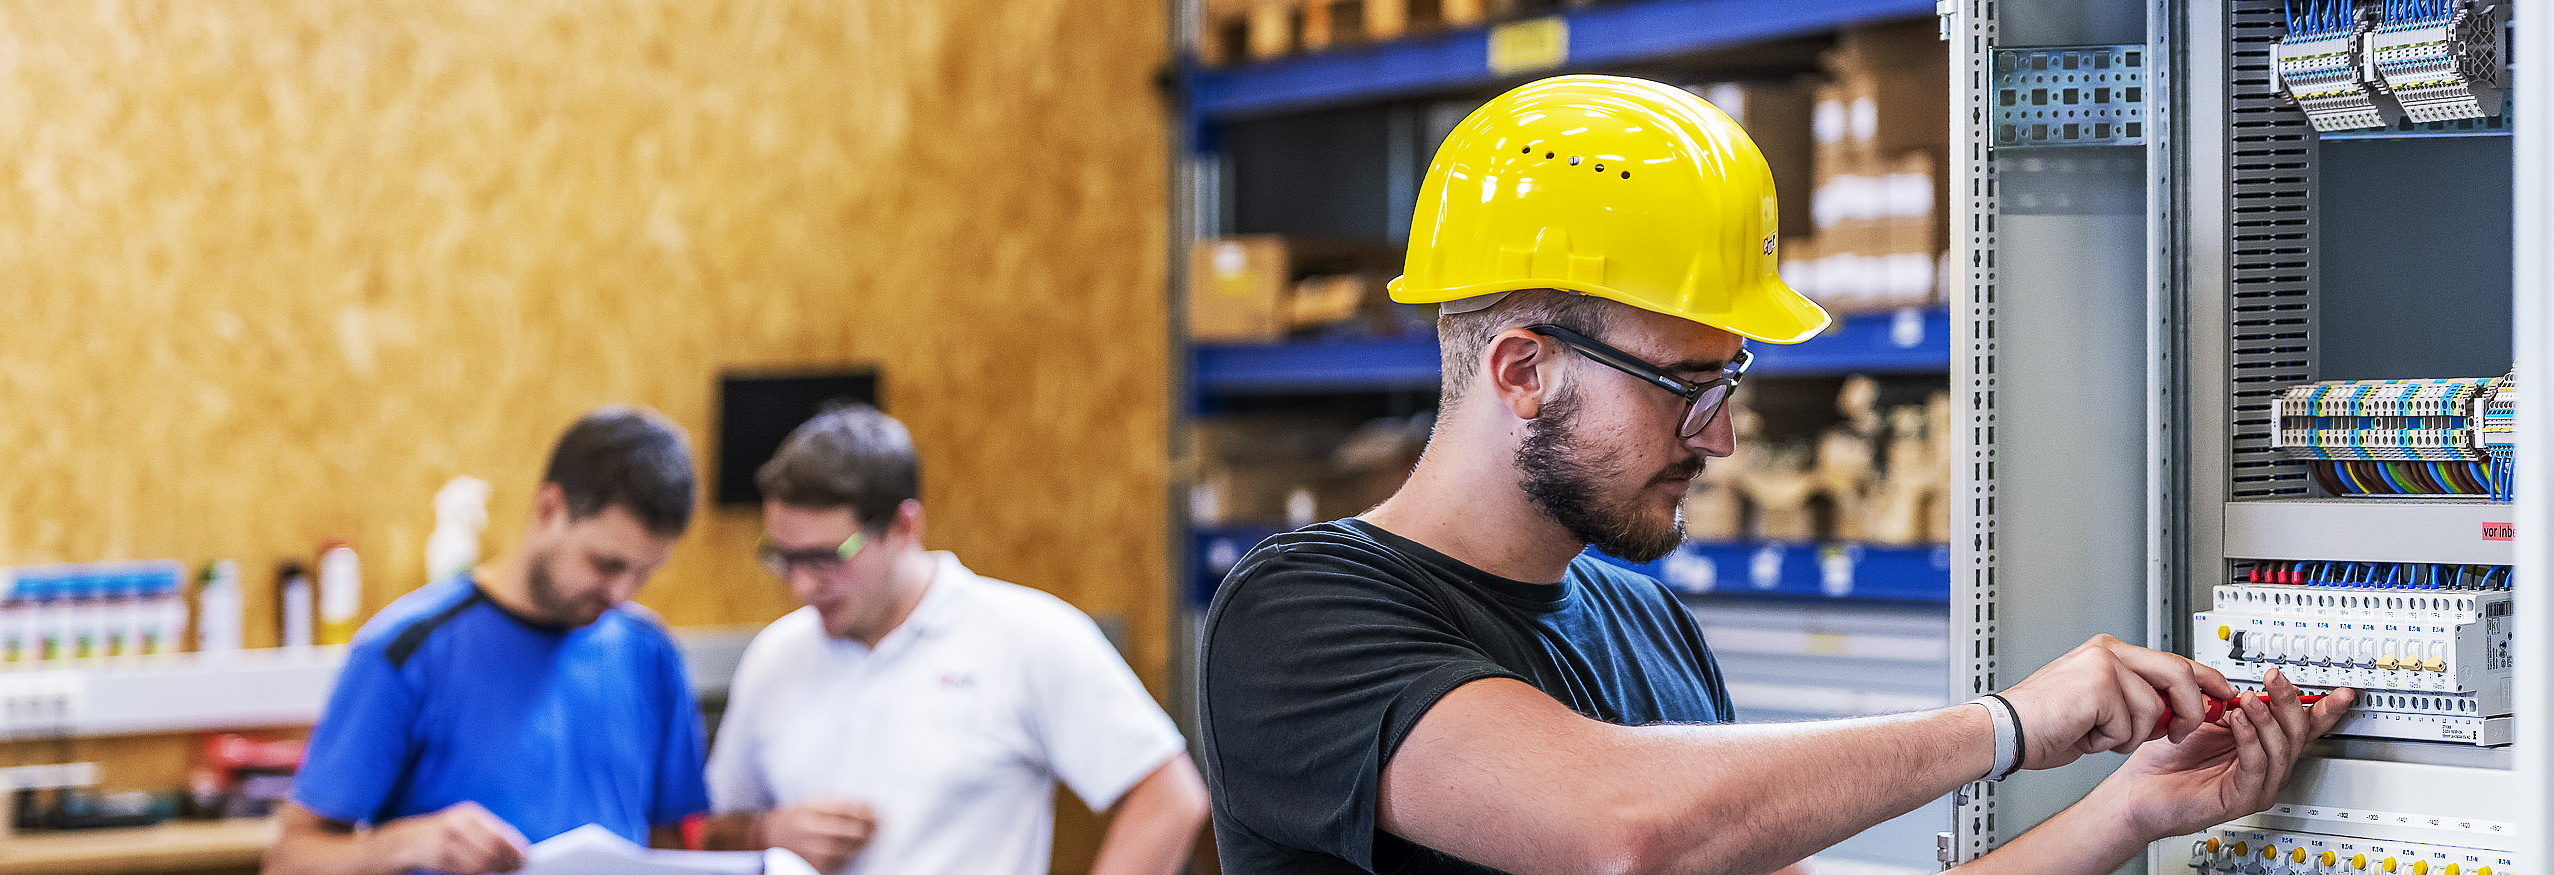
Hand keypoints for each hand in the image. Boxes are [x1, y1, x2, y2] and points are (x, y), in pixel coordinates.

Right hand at [374, 801, 529, 873]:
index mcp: (469, 814)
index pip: (500, 832)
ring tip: (507, 870)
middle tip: (518, 866)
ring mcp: (448, 841)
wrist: (408, 841)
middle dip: (509, 859)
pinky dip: (482, 872)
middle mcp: (459, 825)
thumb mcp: (466, 823)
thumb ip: (489, 832)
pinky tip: (489, 871)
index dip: (515, 846)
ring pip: (482, 861)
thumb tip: (516, 847)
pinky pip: (467, 869)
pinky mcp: (440, 857)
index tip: (526, 855)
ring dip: (497, 868)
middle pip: (493, 847)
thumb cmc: (445, 832)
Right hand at [759, 798, 876, 871]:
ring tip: (868, 836)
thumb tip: (865, 807)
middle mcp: (811, 834)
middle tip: (877, 825)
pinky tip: (854, 848)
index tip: (875, 812)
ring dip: (862, 843)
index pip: (845, 812)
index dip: (864, 812)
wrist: (768, 838)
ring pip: (849, 849)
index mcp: (810, 814)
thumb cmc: (794, 818)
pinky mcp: (814, 867)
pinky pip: (841, 862)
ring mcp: (813, 853)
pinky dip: (850, 855)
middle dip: (868, 828)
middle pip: (850, 832)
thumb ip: (837, 805)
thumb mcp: (811, 804)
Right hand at [1996, 635, 2237, 769]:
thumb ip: (2139, 699)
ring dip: (2132, 736)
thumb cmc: (2044, 724)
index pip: (2174, 660)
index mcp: (2110, 652)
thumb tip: (2178, 712)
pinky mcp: (2100, 685)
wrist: (2005, 733)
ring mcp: (2105, 665)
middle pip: (2179, 674)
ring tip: (2099, 734)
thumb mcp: (2102, 707)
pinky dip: (2111, 741)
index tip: (2225, 694)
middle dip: (2190, 710)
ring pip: (2154, 708)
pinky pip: (2131, 724)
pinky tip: (2086, 734)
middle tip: (2180, 732)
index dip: (2206, 679)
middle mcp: (2109, 651)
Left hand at [2095, 668, 2354, 838]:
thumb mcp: (2203, 717)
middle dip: (2289, 702)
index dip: (2324, 709)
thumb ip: (2229, 702)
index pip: (2302, 727)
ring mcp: (2256, 785)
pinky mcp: (2241, 798)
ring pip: (2281, 749)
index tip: (2339, 691)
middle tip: (2275, 679)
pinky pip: (2256, 766)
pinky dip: (2250, 739)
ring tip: (2248, 699)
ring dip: (2267, 719)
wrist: (2137, 789)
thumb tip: (2249, 684)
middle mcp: (2264, 766)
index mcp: (2261, 745)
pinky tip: (2237, 721)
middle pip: (2297, 734)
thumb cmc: (2165, 757)